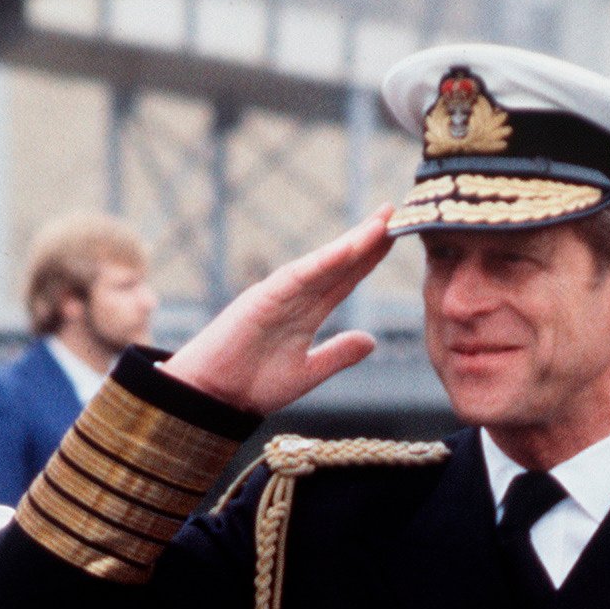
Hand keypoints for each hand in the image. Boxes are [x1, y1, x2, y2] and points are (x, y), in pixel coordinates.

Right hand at [165, 207, 394, 414]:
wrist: (213, 397)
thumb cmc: (251, 385)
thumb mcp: (307, 373)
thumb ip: (337, 355)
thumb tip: (371, 341)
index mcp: (306, 312)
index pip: (345, 279)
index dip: (370, 258)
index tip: (396, 235)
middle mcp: (295, 297)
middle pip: (338, 262)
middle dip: (367, 238)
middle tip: (395, 210)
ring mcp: (279, 295)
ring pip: (323, 263)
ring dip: (352, 242)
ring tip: (381, 222)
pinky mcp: (262, 299)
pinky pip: (298, 276)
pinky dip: (324, 262)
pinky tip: (349, 248)